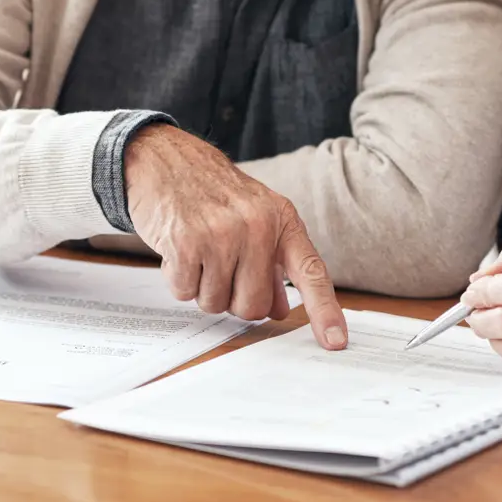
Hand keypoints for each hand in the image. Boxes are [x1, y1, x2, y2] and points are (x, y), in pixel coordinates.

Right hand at [125, 124, 348, 349]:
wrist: (167, 160)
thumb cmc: (213, 193)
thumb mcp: (255, 217)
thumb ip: (271, 263)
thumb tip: (281, 310)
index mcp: (281, 220)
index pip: (311, 272)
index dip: (325, 310)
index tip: (335, 341)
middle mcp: (257, 227)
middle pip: (253, 306)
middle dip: (233, 298)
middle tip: (220, 268)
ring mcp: (222, 234)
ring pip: (216, 303)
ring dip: (202, 288)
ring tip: (199, 252)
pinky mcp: (186, 242)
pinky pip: (186, 292)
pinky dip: (179, 279)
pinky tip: (180, 250)